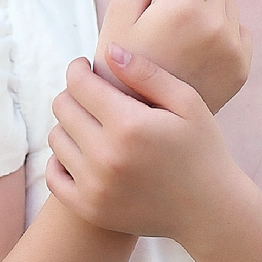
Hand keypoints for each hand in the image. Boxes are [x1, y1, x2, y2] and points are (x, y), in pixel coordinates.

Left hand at [46, 46, 250, 243]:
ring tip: (92, 124)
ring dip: (69, 125)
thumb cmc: (202, 150)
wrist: (208, 210)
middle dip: (73, 94)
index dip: (78, 69)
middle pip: (63, 108)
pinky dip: (61, 160)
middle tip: (91, 95)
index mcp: (129, 124)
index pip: (79, 84)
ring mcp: (94, 186)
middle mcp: (106, 155)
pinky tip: (81, 152)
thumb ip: (147, 73)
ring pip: (56, 138)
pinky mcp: (89, 208)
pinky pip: (53, 175)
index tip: (84, 66)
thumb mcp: (187, 103)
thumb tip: (110, 50)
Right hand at [96, 0, 250, 112]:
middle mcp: (216, 24)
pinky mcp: (242, 67)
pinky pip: (239, 29)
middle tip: (163, 2)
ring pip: (228, 2)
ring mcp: (233, 48)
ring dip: (207, 3)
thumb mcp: (121, 14)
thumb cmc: (120, 66)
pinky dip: (222, 28)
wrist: (142, 122)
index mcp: (185, 6)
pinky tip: (194, 48)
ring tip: (177, 29)